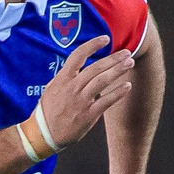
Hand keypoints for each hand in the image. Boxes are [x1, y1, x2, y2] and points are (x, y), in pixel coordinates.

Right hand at [34, 36, 134, 152]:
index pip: (78, 55)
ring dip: (118, 71)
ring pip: (102, 81)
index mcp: (62, 79)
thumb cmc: (47, 111)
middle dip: (113, 59)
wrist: (43, 134)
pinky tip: (127, 86)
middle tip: (127, 53)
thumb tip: (78, 67)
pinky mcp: (88, 115)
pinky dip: (117, 93)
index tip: (105, 39)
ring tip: (129, 63)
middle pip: (96, 68)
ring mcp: (81, 101)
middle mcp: (72, 88)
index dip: (93, 45)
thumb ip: (66, 77)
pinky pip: (106, 101)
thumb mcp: (51, 89)